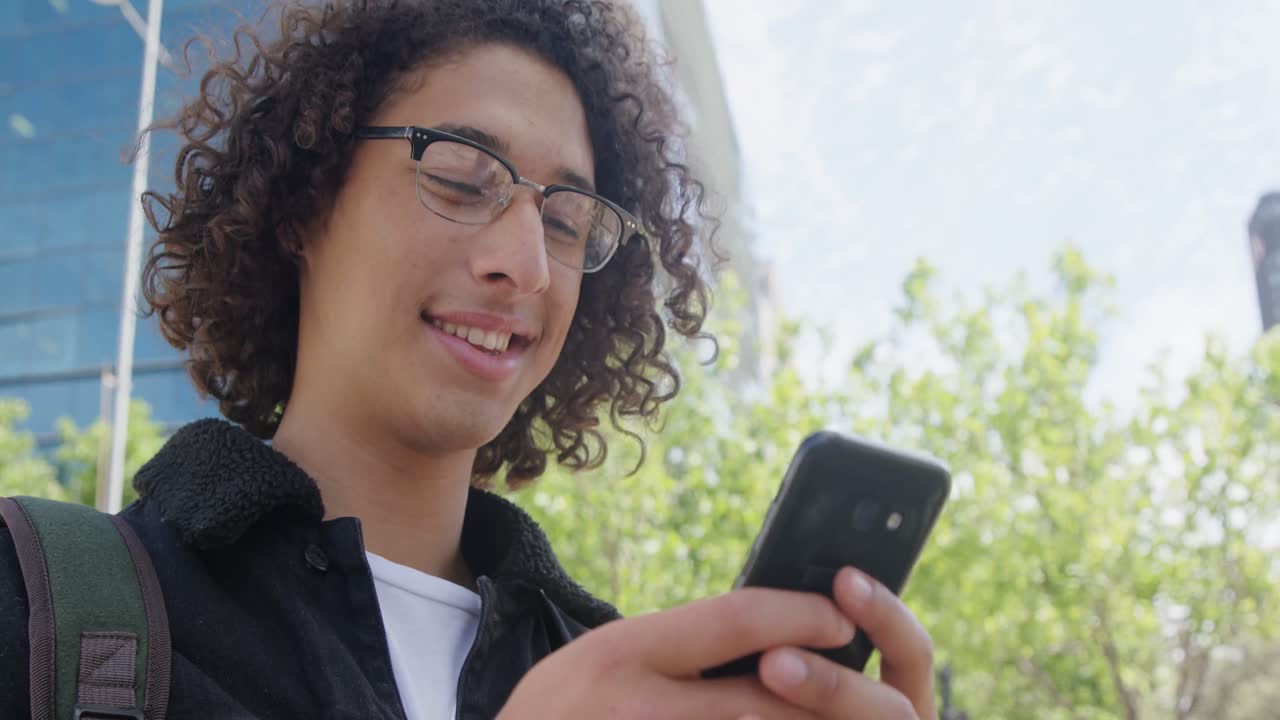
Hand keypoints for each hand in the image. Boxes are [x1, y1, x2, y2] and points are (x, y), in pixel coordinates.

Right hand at [496, 567, 936, 719]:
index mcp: (623, 651)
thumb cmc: (557, 713)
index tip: (838, 615)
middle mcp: (639, 706)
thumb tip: (764, 636)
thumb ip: (672, 647)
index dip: (801, 614)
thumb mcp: (599, 657)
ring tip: (839, 713)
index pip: (737, 618)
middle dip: (827, 693)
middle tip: (868, 689)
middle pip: (765, 698)